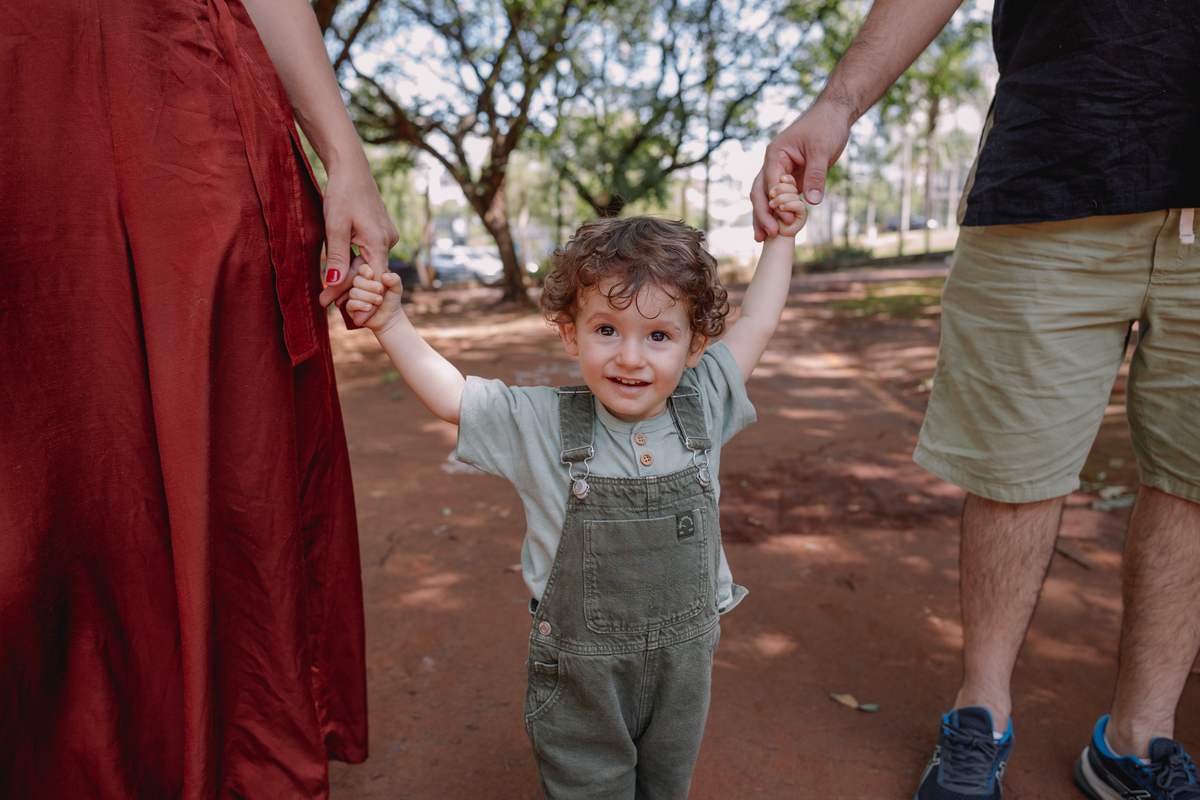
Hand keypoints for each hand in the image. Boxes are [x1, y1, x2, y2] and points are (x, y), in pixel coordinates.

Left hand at [318, 158, 398, 307]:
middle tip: (325, 302)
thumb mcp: (335, 227)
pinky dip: (355, 262)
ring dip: (350, 275)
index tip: (341, 312)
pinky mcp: (380, 231)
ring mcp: (386, 235)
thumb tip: (333, 285)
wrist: (350, 168)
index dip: (358, 298)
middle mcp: (388, 241)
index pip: (372, 281)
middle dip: (349, 288)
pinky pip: (368, 253)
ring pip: (368, 263)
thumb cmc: (342, 193)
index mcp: (380, 243)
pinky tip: (340, 269)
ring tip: (328, 290)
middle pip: (369, 274)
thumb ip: (336, 257)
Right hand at [345, 259, 405, 331]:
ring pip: (354, 292)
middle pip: (357, 280)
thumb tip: (385, 276)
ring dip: (368, 297)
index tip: (371, 275)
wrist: (390, 318)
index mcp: (368, 277)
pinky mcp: (351, 308)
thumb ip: (395, 279)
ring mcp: (354, 296)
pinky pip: (350, 304)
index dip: (365, 270)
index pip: (362, 268)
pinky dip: (361, 305)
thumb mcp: (396, 288)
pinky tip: (370, 308)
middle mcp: (359, 285)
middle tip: (381, 290)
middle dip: (369, 286)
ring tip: (379, 301)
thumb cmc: (391, 300)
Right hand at [752, 99, 852, 240]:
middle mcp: (773, 164)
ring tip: (762, 238)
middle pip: (760, 192)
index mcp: (776, 154)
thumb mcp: (822, 150)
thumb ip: (816, 176)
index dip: (776, 203)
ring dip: (764, 217)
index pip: (770, 182)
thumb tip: (812, 202)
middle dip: (762, 214)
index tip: (786, 220)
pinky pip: (780, 198)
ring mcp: (780, 172)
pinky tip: (778, 228)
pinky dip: (778, 212)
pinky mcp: (790, 179)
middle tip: (769, 235)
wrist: (833, 116)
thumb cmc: (826, 127)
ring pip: (766, 197)